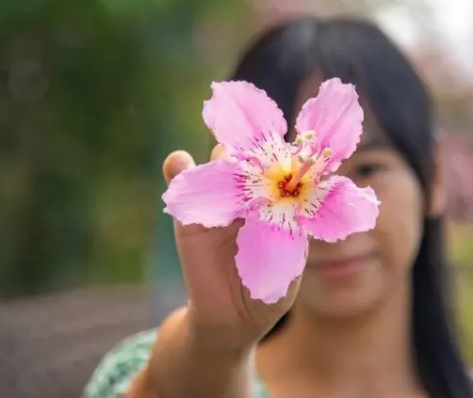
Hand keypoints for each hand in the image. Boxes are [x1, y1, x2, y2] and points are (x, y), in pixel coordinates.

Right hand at [162, 145, 301, 353]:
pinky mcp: (190, 216)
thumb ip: (293, 239)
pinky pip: (182, 186)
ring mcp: (219, 202)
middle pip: (253, 160)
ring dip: (221, 154)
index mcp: (277, 204)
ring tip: (224, 156)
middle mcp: (249, 196)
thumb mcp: (289, 269)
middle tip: (259, 156)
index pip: (283, 172)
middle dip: (256, 152)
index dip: (286, 161)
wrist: (230, 321)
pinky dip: (178, 169)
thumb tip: (295, 212)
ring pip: (219, 166)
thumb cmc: (267, 293)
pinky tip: (178, 162)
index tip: (291, 155)